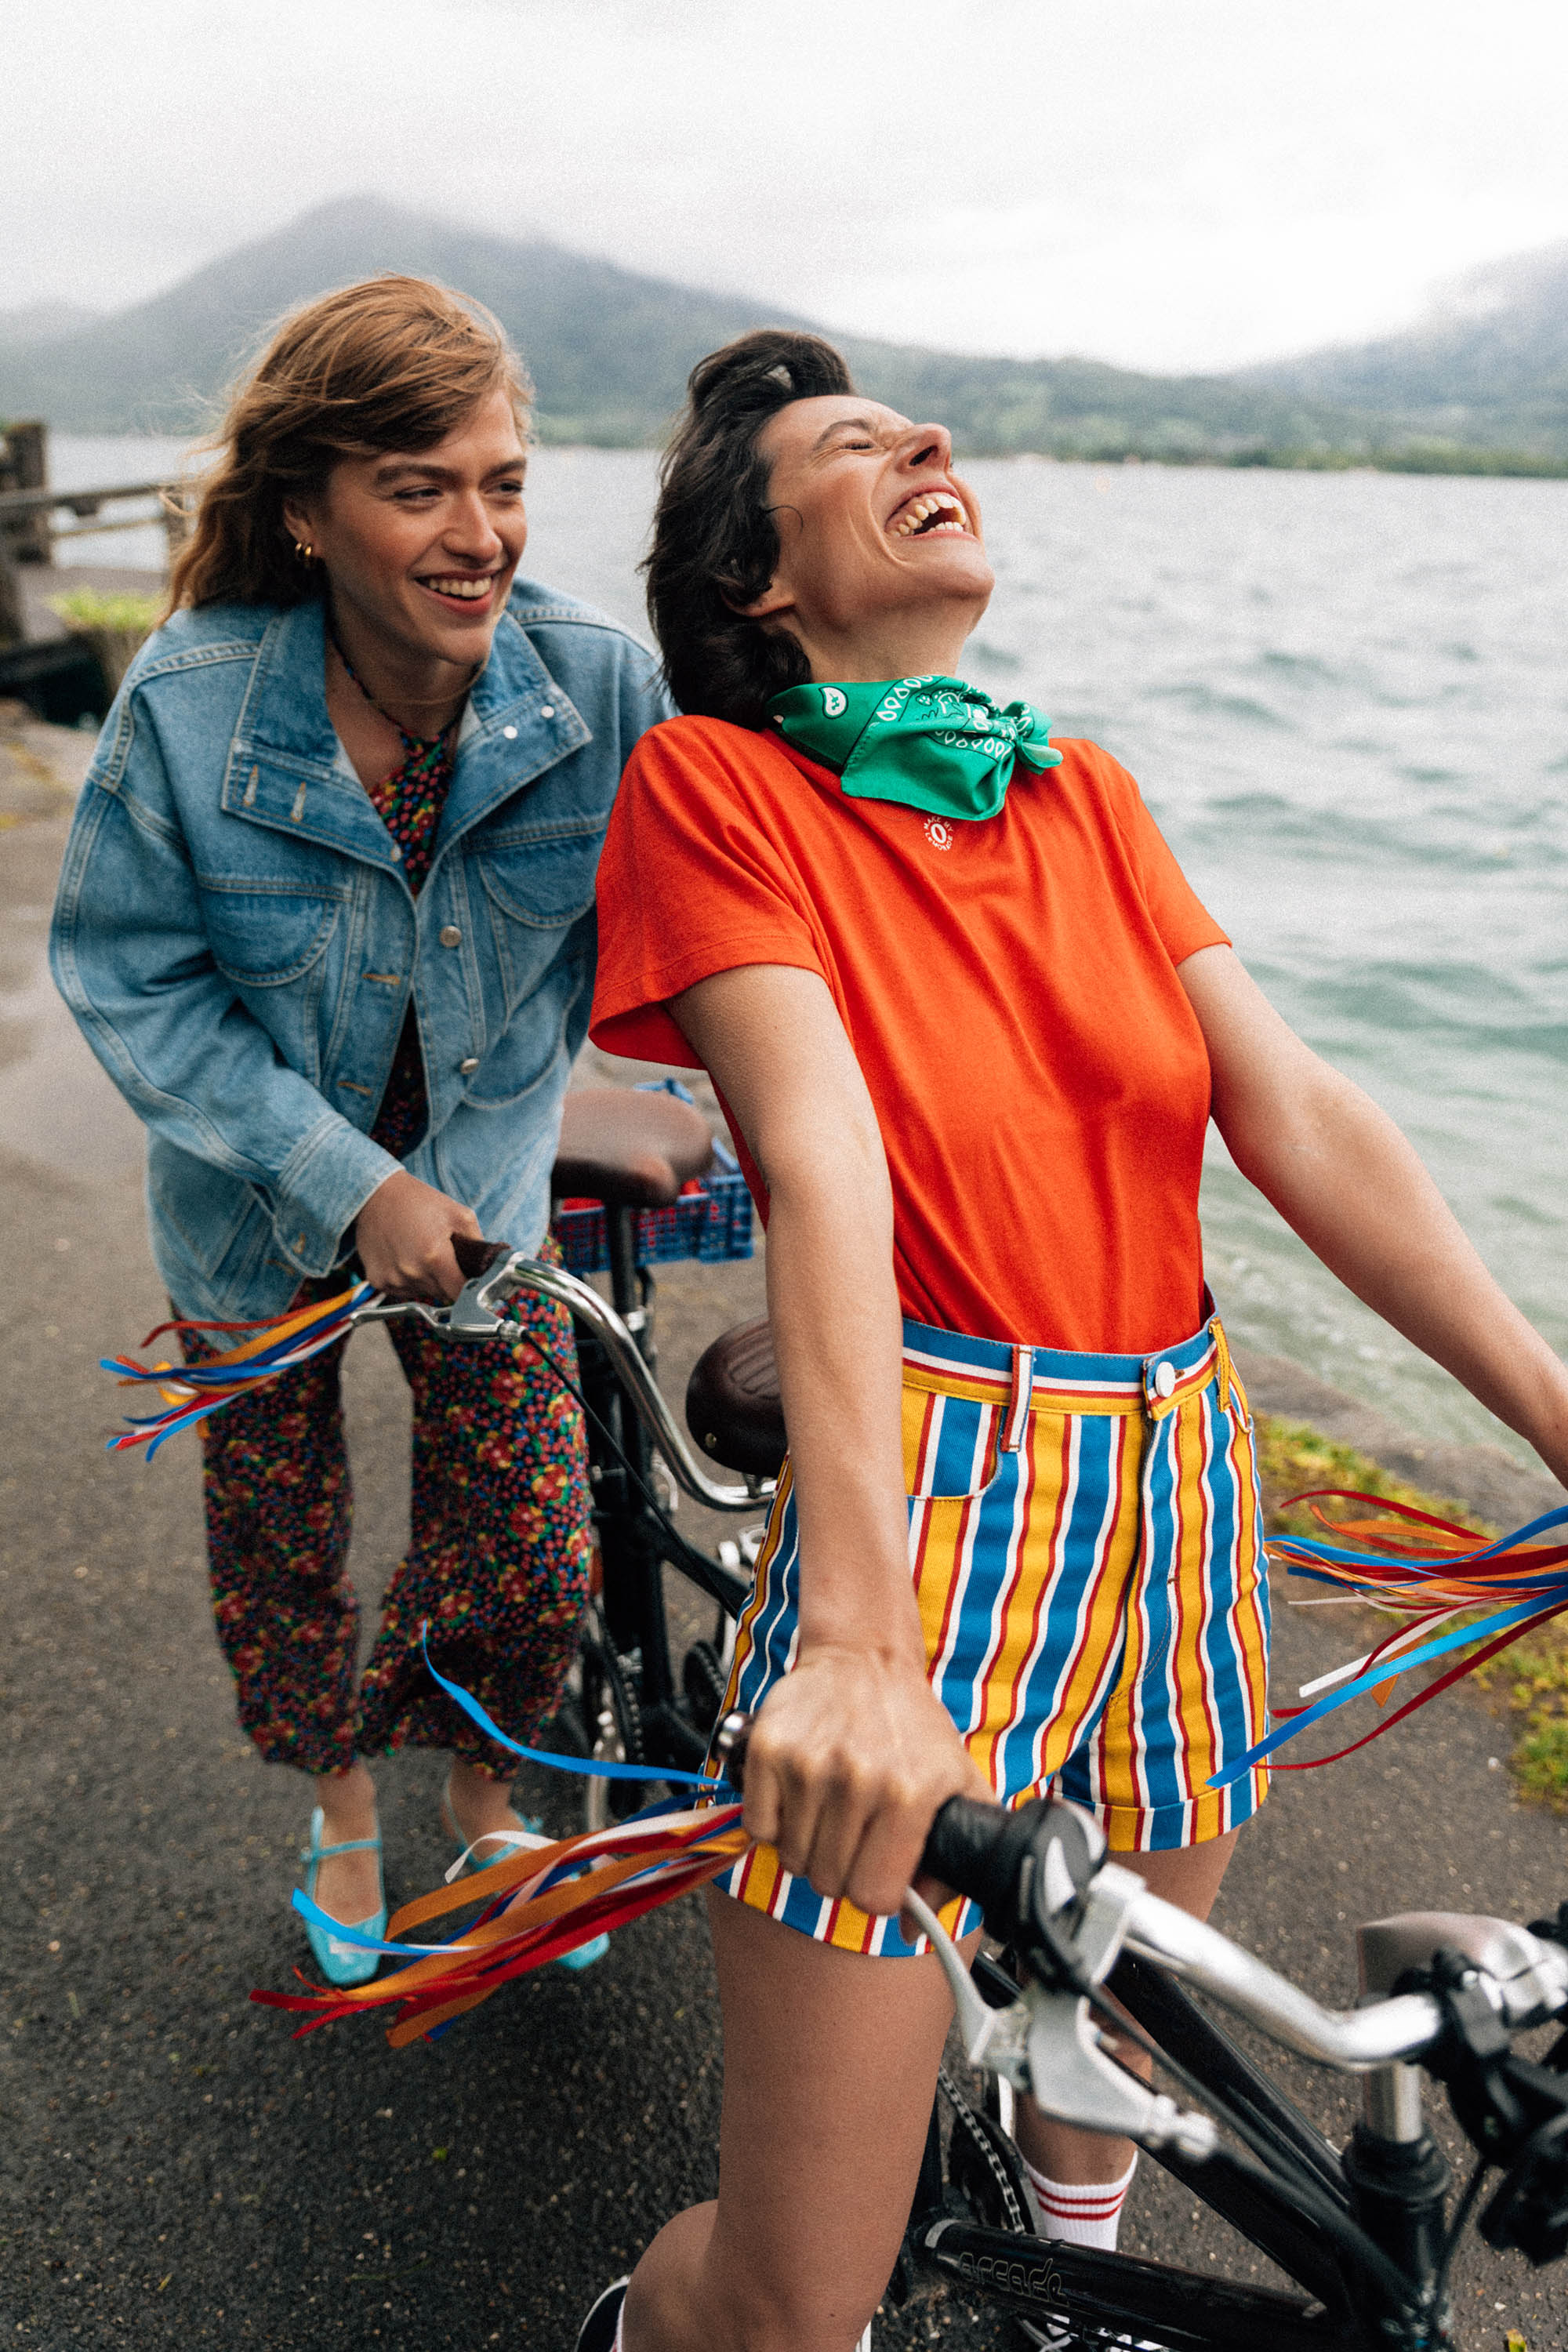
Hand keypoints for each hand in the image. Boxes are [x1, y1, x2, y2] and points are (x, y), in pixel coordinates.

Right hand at [353, 1170, 480, 1302]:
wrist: (377, 1195)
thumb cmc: (418, 1201)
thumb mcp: (459, 1215)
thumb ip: (478, 1244)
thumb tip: (488, 1265)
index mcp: (435, 1256)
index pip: (460, 1293)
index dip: (468, 1287)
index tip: (468, 1279)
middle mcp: (412, 1272)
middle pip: (442, 1293)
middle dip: (447, 1279)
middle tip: (443, 1256)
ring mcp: (393, 1279)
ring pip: (422, 1293)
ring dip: (426, 1280)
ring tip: (421, 1252)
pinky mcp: (378, 1280)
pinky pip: (402, 1290)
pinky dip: (407, 1279)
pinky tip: (405, 1257)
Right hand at [740, 1643, 991, 1919]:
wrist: (865, 1658)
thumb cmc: (912, 1726)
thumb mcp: (957, 1785)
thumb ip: (950, 1865)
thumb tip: (916, 1930)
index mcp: (912, 1795)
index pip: (875, 1898)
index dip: (877, 1892)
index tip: (879, 1870)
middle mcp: (860, 1780)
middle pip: (830, 1884)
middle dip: (841, 1871)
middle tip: (853, 1834)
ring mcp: (809, 1765)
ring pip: (792, 1861)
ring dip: (807, 1848)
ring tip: (829, 1810)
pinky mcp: (768, 1749)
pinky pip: (758, 1828)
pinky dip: (773, 1823)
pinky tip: (799, 1795)